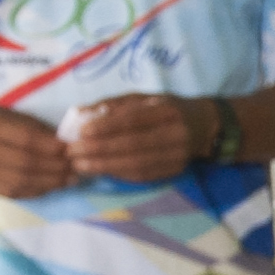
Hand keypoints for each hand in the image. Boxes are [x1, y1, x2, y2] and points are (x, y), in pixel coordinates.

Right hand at [0, 105, 75, 198]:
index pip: (26, 139)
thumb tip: (67, 145)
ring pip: (18, 181)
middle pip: (24, 163)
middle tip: (76, 169)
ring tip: (68, 180)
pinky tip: (51, 187)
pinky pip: (10, 192)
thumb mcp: (6, 115)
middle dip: (55, 168)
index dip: (52, 148)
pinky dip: (35, 191)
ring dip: (49, 183)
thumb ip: (33, 128)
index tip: (72, 150)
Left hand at [56, 93, 199, 183]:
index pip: (133, 120)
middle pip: (133, 145)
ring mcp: (177, 155)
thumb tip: (79, 114)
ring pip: (136, 164)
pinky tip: (100, 171)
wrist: (202, 126)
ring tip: (80, 165)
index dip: (105, 127)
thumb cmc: (164, 109)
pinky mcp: (174, 170)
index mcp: (167, 110)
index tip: (80, 133)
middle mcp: (176, 133)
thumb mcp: (142, 98)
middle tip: (72, 152)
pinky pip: (142, 175)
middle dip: (98, 150)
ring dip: (104, 166)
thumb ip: (112, 105)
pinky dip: (117, 174)